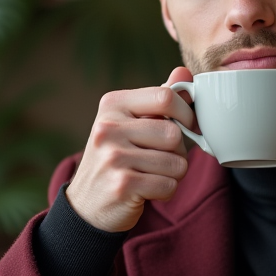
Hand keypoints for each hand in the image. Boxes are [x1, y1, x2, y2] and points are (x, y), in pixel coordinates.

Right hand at [66, 67, 194, 232]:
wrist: (87, 203)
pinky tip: (147, 190)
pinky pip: (169, 185)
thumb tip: (184, 72)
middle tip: (161, 159)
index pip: (165, 97)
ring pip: (177, 163)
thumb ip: (158, 99)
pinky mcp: (122, 185)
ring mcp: (113, 157)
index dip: (186, 113)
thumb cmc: (117, 158)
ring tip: (151, 175)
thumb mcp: (130, 123)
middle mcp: (108, 128)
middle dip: (178, 151)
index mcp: (112, 105)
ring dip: (173, 174)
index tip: (188, 126)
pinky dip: (166, 192)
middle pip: (174, 133)